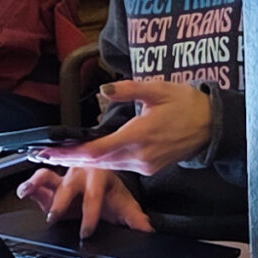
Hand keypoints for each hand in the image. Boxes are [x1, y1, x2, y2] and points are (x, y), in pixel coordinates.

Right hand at [17, 165, 152, 239]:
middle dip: (60, 203)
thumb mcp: (124, 204)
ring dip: (37, 184)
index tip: (86, 232)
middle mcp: (79, 176)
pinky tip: (24, 192)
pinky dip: (28, 185)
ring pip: (48, 176)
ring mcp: (62, 178)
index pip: (94, 198)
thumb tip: (147, 230)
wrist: (100, 179)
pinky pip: (36, 181)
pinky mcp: (48, 184)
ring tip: (29, 192)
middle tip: (54, 218)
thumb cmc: (110, 192)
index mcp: (100, 178)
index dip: (90, 215)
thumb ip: (135, 218)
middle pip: (68, 188)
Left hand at [42, 81, 212, 176]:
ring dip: (84, 161)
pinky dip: (102, 162)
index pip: (95, 149)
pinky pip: (120, 166)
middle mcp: (140, 155)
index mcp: (139, 135)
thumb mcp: (159, 89)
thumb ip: (129, 89)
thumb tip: (104, 90)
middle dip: (69, 159)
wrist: (213, 125)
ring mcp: (145, 165)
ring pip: (107, 166)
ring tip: (63, 155)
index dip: (68, 153)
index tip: (47, 151)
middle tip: (44, 154)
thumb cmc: (187, 104)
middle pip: (96, 162)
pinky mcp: (150, 168)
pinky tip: (92, 155)